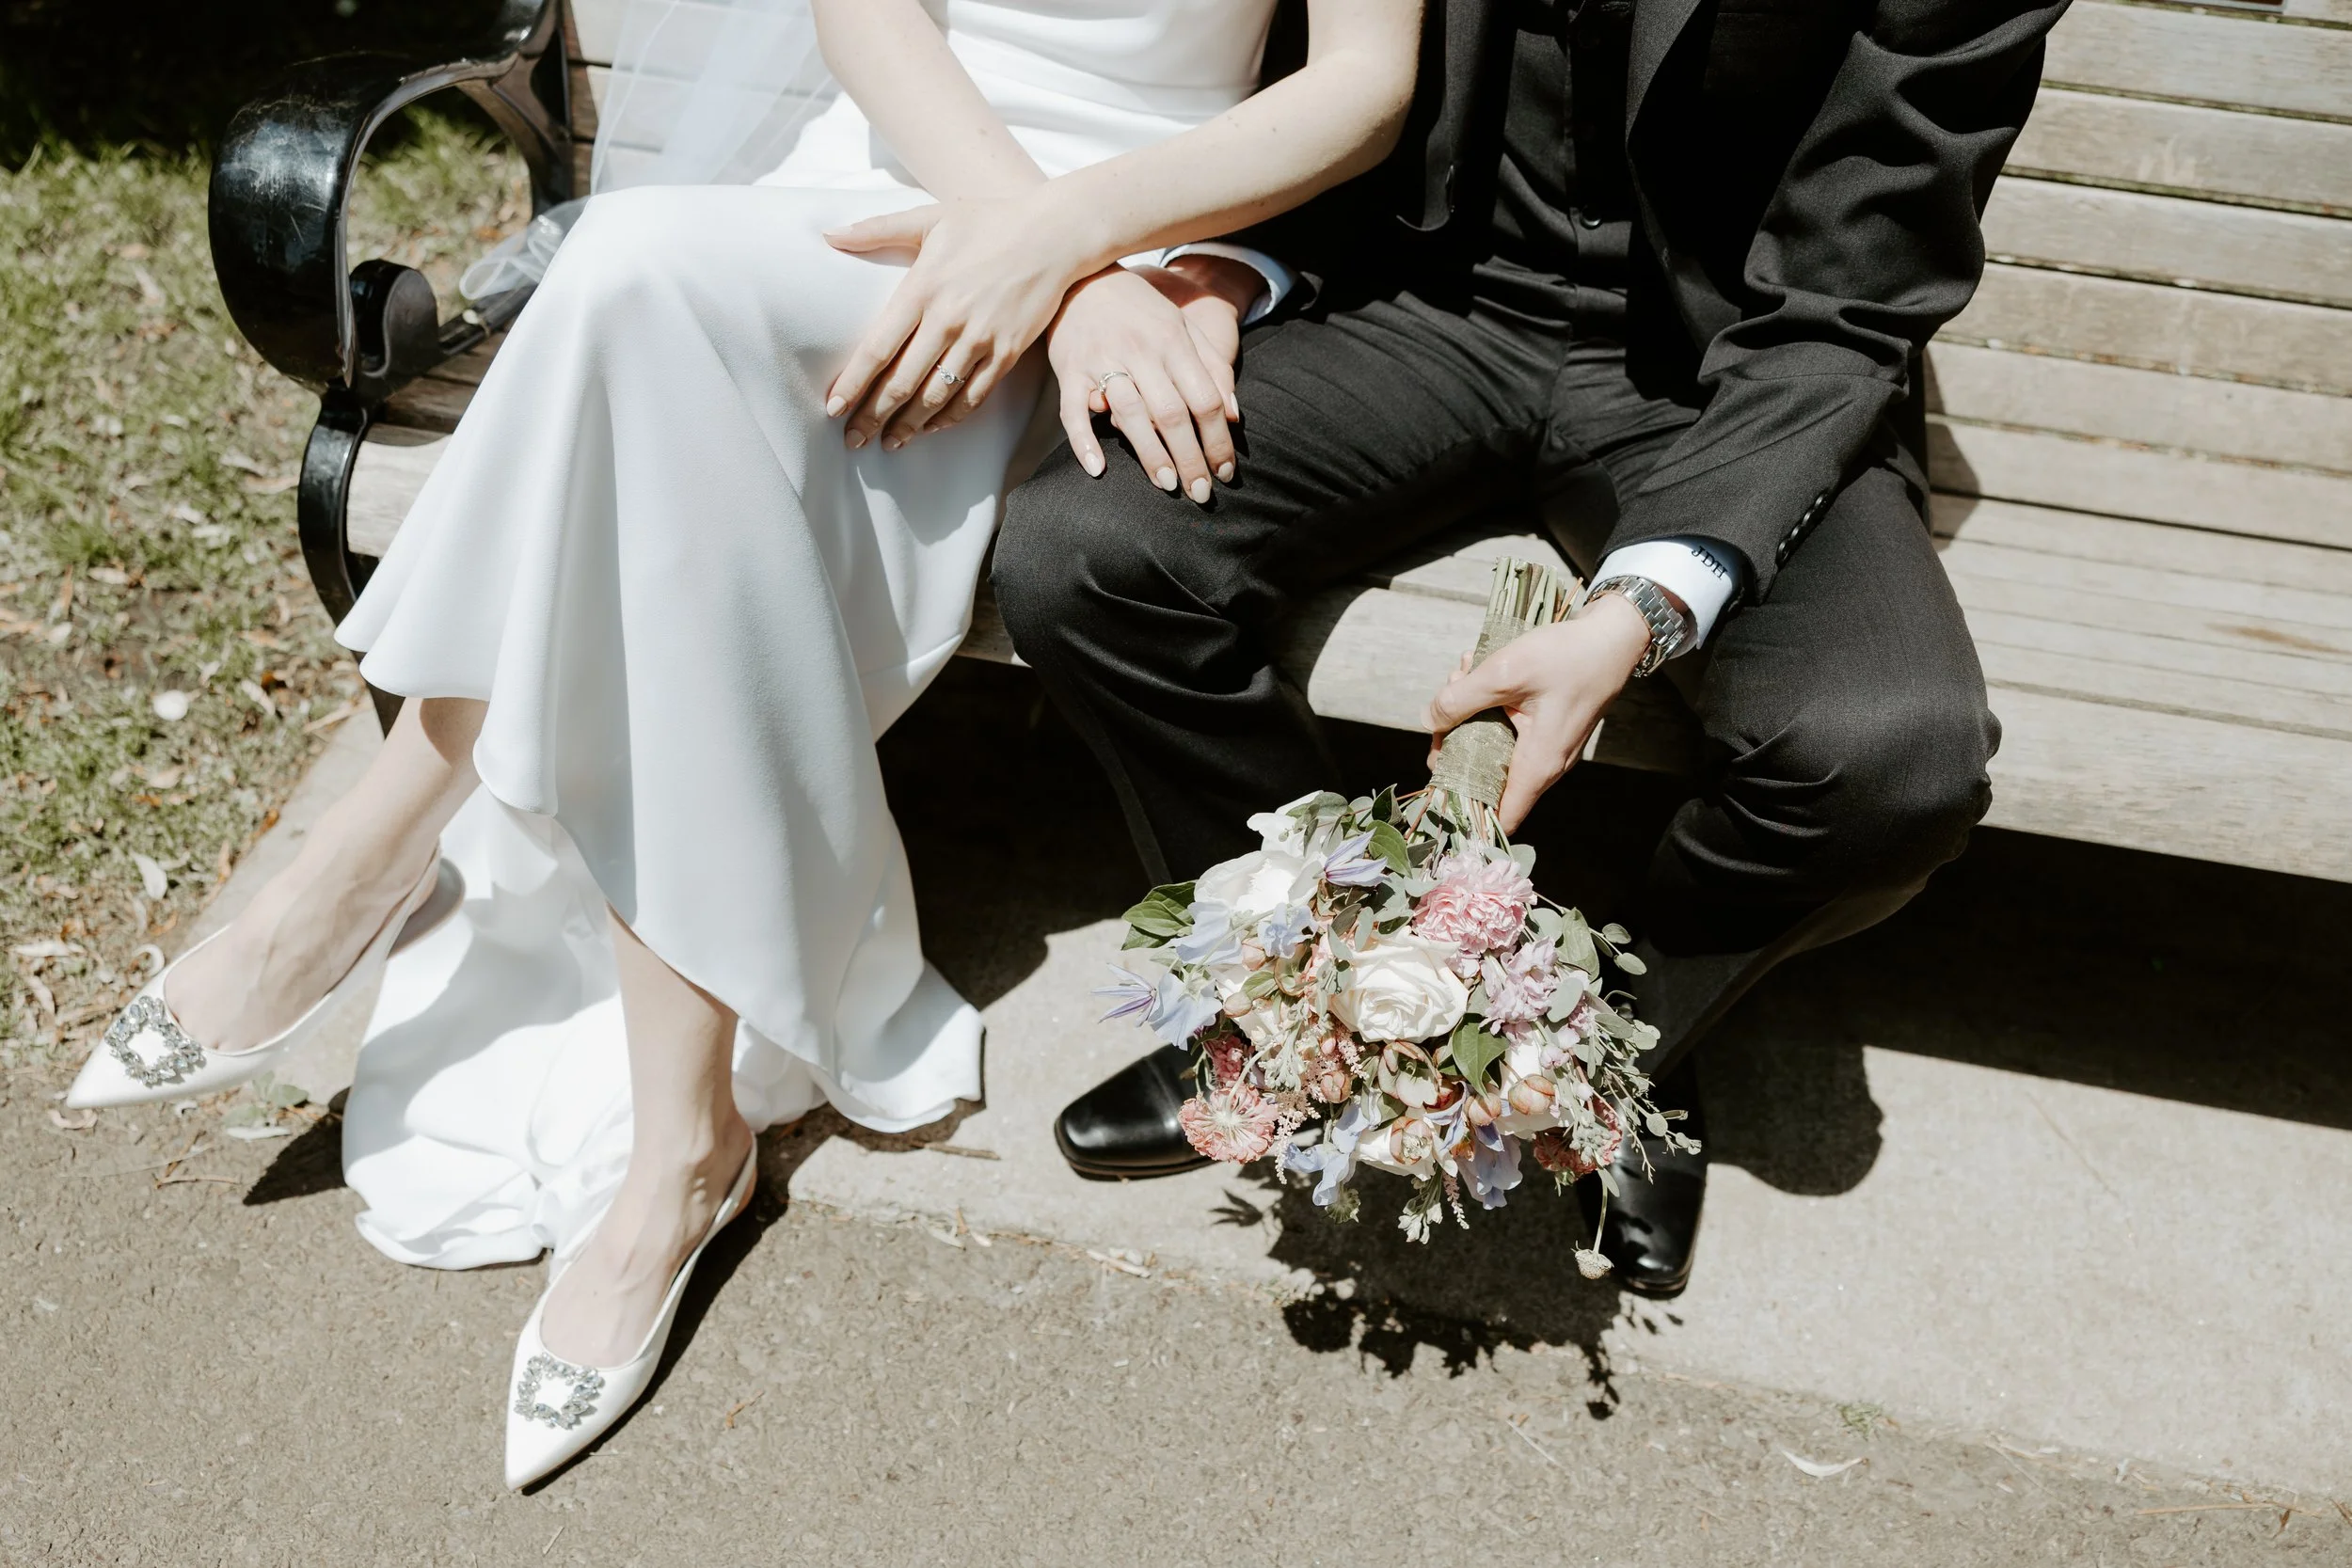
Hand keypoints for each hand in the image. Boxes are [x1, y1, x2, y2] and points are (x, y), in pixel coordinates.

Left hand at [823, 193, 1086, 449]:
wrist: (1054, 233)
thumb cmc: (990, 221)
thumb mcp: (930, 217)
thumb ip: (877, 229)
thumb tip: (829, 235)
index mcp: (923, 288)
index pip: (878, 348)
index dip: (853, 384)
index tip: (834, 408)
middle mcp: (949, 320)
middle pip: (902, 383)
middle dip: (873, 416)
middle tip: (853, 440)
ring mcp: (981, 340)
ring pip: (936, 397)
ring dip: (909, 425)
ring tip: (889, 442)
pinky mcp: (1008, 353)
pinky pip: (974, 397)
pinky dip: (950, 418)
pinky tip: (931, 428)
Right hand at [1044, 266, 1240, 500]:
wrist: (1081, 276)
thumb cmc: (1138, 310)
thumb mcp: (1181, 326)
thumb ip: (1211, 367)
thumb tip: (1234, 415)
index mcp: (1173, 341)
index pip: (1204, 399)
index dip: (1218, 440)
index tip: (1226, 472)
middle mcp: (1141, 351)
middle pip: (1172, 414)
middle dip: (1191, 458)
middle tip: (1201, 494)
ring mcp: (1102, 361)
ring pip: (1130, 415)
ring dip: (1150, 454)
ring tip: (1167, 485)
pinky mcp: (1070, 370)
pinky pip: (1073, 411)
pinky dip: (1084, 441)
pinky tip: (1097, 469)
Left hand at [1423, 593, 1654, 830]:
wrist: (1615, 635)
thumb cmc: (1567, 656)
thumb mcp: (1505, 672)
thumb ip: (1461, 699)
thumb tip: (1429, 721)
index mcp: (1537, 766)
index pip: (1499, 817)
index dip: (1464, 807)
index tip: (1439, 776)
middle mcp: (1545, 766)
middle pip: (1485, 775)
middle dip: (1456, 740)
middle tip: (1448, 698)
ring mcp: (1548, 748)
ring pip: (1492, 746)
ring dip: (1470, 715)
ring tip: (1463, 672)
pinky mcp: (1548, 729)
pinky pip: (1508, 729)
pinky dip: (1489, 705)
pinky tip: (1479, 670)